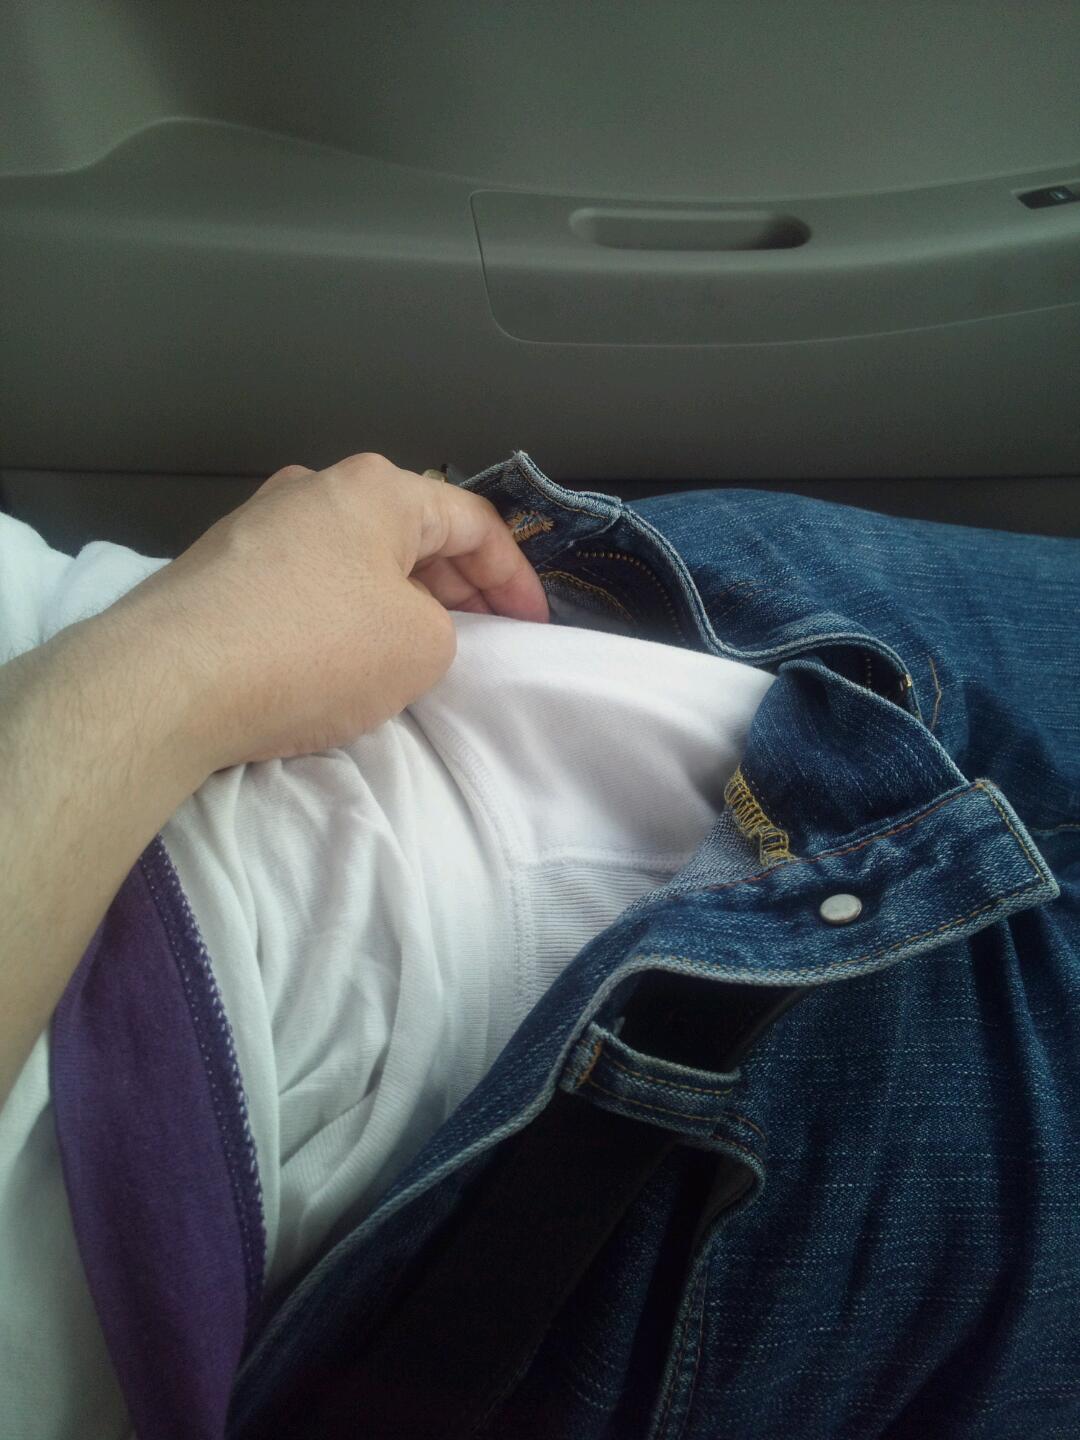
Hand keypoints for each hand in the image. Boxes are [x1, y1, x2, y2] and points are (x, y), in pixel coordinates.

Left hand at [103, 452, 550, 769]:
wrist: (170, 682)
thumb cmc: (315, 650)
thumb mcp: (422, 648)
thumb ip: (442, 627)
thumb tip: (404, 625)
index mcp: (377, 487)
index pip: (473, 522)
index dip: (517, 578)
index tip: (534, 628)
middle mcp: (315, 489)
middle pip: (411, 532)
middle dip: (457, 587)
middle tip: (483, 639)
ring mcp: (258, 525)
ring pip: (355, 558)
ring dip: (397, 601)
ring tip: (416, 652)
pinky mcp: (218, 570)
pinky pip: (307, 585)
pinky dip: (342, 615)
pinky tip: (342, 659)